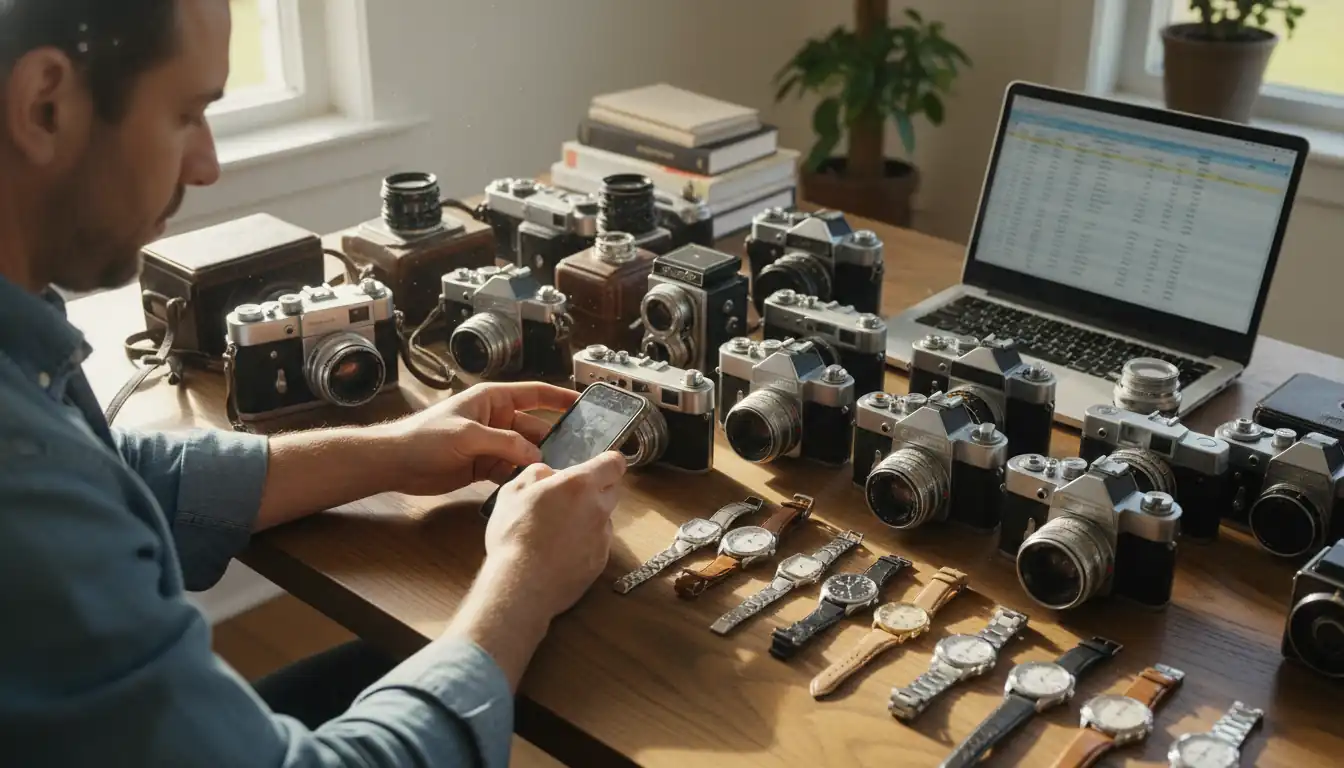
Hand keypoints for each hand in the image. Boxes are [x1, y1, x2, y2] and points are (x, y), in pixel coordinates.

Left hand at [380, 382, 578, 496]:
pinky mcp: (484, 466)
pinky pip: (511, 470)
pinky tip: (532, 485)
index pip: (535, 394)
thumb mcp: (468, 435)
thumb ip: (504, 443)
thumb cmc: (424, 437)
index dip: (560, 397)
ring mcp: (491, 444)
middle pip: (534, 428)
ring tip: (558, 473)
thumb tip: (534, 454)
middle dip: (553, 440)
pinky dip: (520, 477)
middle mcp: (496, 420)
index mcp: (493, 400)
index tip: (584, 403)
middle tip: (576, 455)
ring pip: (525, 452)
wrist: (395, 463)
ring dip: (538, 462)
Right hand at [485, 451, 626, 617]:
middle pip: (613, 490)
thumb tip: (551, 474)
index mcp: (580, 485)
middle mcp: (599, 509)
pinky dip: (585, 544)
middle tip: (569, 499)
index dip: (607, 462)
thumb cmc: (514, 534)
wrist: (522, 586)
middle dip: (597, 489)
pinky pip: (597, 545)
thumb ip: (537, 474)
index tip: (596, 467)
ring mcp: (602, 538)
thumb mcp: (512, 491)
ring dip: (589, 519)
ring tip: (559, 532)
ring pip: (603, 519)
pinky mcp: (600, 563)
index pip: (614, 463)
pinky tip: (561, 554)